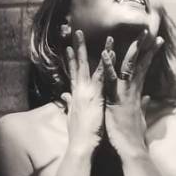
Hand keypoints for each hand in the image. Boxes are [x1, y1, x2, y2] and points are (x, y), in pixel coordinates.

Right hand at [60, 26, 106, 149]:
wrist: (81, 143)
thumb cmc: (79, 133)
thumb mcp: (72, 115)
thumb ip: (69, 102)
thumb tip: (64, 95)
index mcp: (76, 94)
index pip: (73, 72)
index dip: (71, 59)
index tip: (70, 47)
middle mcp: (79, 89)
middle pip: (78, 64)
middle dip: (78, 47)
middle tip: (77, 32)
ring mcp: (87, 91)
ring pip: (92, 66)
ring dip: (98, 51)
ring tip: (104, 37)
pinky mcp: (96, 95)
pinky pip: (103, 76)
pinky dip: (106, 64)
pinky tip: (111, 53)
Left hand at [103, 30, 163, 157]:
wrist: (131, 150)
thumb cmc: (132, 136)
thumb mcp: (138, 118)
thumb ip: (142, 106)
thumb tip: (146, 98)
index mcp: (134, 94)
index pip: (142, 70)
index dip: (148, 56)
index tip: (155, 42)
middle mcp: (132, 91)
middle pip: (139, 64)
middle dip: (144, 47)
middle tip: (150, 31)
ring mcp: (125, 94)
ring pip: (127, 68)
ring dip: (130, 51)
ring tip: (135, 36)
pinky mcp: (116, 99)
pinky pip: (111, 79)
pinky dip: (108, 66)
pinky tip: (105, 53)